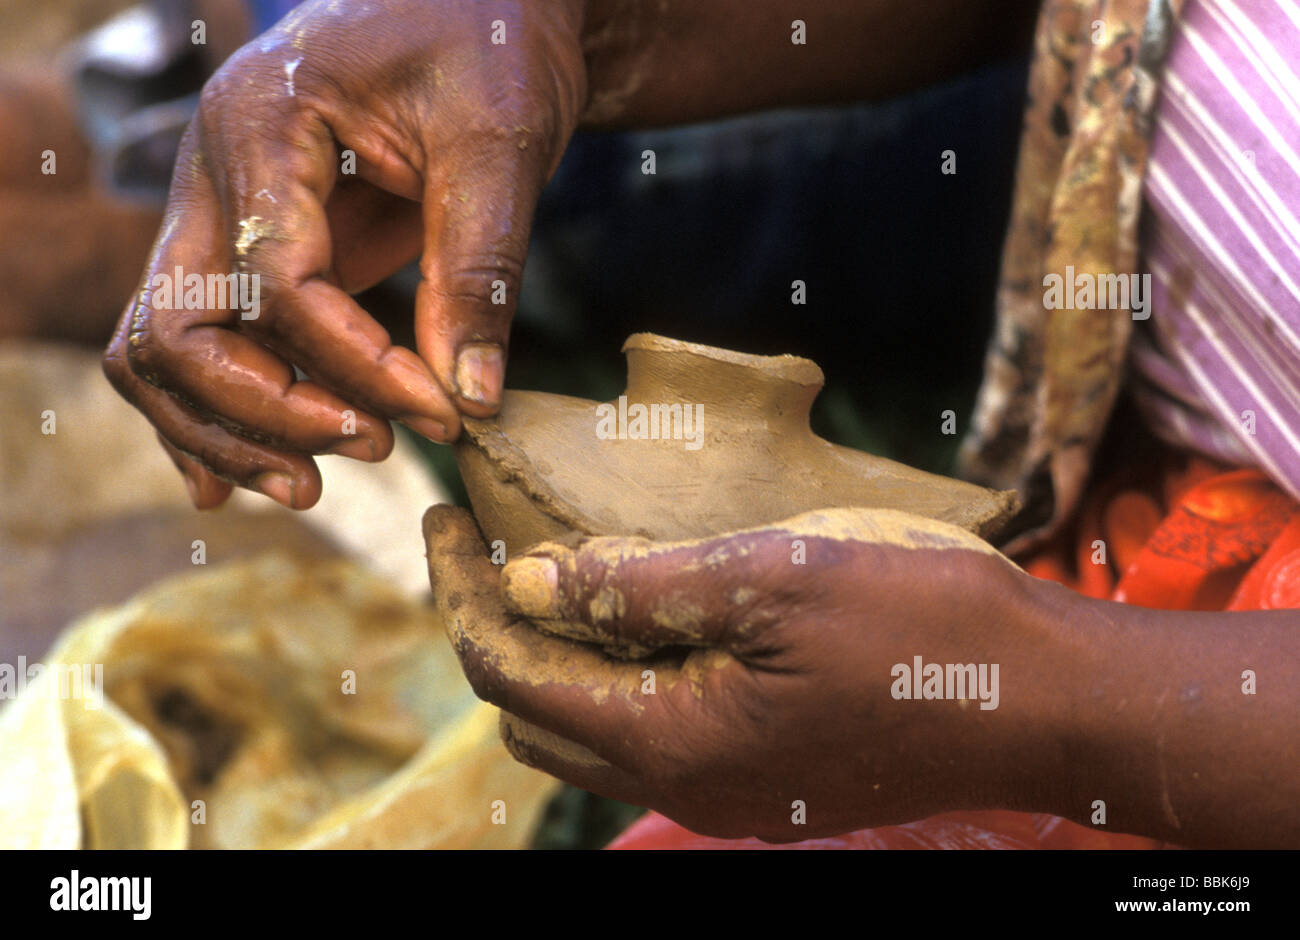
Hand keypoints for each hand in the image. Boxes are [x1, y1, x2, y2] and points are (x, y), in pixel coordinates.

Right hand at [104, 0, 586, 508]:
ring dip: (230, 426)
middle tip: (371, 448)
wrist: (476, 9)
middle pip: (175, 326)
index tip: (437, 410)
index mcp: (261, 122)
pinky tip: (246, 475)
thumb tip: (468, 397)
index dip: (353, 363)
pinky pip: (197, 337)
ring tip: (318, 484)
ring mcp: (217, 210)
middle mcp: (212, 171)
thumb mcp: (499, 145)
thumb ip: (478, 268)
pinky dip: (214, 411)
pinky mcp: (248, 246)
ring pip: (164, 346)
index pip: (273, 281)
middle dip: (263, 410)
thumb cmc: (487, 48)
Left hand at [424, 504, 1077, 841]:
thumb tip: (533, 582)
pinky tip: (646, 612)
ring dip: (558, 654)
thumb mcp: (772, 580)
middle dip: (498, 627)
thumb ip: (640, 587)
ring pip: (591, 728)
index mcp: (670, 740)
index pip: (511, 672)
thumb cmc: (921, 629)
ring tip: (562, 569)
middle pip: (537, 711)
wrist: (1042, 701)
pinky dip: (619, 675)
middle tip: (494, 543)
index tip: (445, 516)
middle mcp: (683, 785)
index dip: (463, 593)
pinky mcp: (761, 780)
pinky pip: (652, 734)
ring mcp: (724, 792)